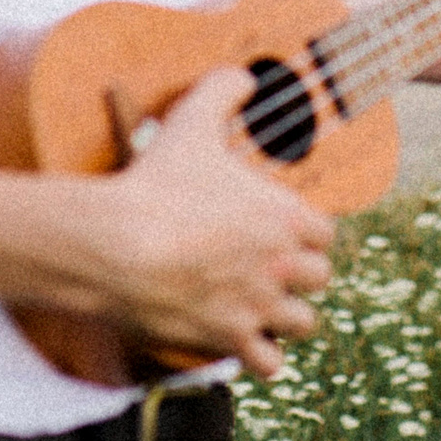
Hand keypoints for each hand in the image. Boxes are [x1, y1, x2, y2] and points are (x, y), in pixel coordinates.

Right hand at [88, 68, 335, 377]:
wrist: (116, 245)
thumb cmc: (156, 182)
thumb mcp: (192, 122)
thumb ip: (223, 90)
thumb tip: (244, 76)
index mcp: (285, 216)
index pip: (325, 234)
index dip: (304, 232)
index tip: (281, 231)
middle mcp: (282, 265)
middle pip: (320, 279)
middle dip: (298, 274)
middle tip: (269, 267)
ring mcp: (258, 306)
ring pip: (304, 323)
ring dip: (285, 316)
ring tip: (260, 305)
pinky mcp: (229, 340)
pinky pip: (269, 364)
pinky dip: (259, 356)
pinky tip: (240, 339)